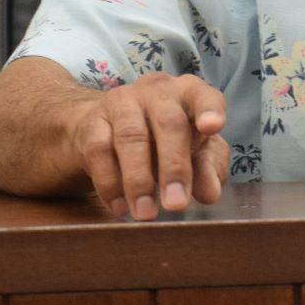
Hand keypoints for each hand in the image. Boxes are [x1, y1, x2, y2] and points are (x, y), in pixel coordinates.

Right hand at [72, 72, 227, 220]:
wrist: (107, 128)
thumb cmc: (166, 139)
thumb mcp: (194, 151)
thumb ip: (208, 168)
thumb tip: (210, 192)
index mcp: (189, 93)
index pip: (203, 95)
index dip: (209, 109)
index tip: (212, 128)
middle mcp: (156, 90)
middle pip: (168, 122)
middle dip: (174, 166)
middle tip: (176, 204)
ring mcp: (122, 101)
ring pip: (130, 136)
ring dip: (138, 180)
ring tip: (146, 213)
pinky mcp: (92, 121)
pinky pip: (99, 151)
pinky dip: (110, 183)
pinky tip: (120, 206)